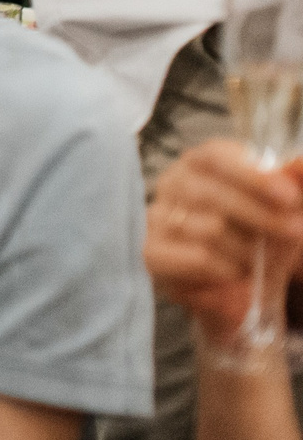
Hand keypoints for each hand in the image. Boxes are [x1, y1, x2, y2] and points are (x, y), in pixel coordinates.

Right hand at [146, 139, 302, 344]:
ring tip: (261, 261)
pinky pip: (197, 259)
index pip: (215, 156)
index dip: (252, 175)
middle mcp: (172, 183)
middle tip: (296, 232)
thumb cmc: (263, 234)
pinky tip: (237, 274)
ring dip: (247, 250)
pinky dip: (227, 270)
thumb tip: (301, 164)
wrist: (243, 283)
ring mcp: (158, 217)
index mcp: (201, 162)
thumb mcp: (285, 208)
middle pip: (211, 194)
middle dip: (261, 216)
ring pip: (208, 229)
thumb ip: (294, 182)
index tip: (290, 196)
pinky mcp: (152, 253)